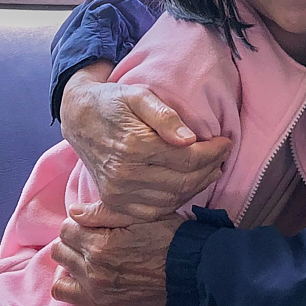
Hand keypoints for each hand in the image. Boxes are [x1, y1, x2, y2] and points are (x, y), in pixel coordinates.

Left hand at [38, 212, 183, 305]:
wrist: (190, 271)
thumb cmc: (168, 238)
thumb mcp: (140, 215)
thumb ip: (103, 212)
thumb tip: (73, 211)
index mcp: (99, 245)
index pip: (67, 230)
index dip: (77, 224)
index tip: (88, 225)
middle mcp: (92, 273)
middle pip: (60, 254)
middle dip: (70, 245)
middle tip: (86, 243)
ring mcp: (96, 299)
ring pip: (60, 286)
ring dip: (65, 275)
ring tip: (78, 268)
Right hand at [57, 62, 231, 222]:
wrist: (80, 118)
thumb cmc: (113, 102)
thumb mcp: (139, 96)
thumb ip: (165, 116)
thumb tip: (189, 139)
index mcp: (134, 146)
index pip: (188, 158)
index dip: (213, 152)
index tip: (226, 142)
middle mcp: (125, 174)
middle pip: (183, 181)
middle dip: (210, 169)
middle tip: (223, 156)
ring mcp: (118, 192)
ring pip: (172, 198)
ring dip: (197, 186)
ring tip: (211, 170)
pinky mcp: (115, 202)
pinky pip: (155, 210)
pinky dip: (176, 200)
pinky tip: (188, 185)